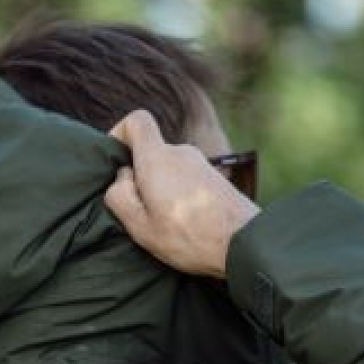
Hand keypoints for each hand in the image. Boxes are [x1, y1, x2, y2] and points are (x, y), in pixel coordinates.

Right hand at [105, 110, 258, 279]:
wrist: (247, 243)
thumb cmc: (190, 237)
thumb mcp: (141, 226)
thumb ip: (119, 196)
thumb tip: (122, 177)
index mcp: (158, 158)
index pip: (137, 120)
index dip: (119, 135)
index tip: (116, 164)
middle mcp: (181, 153)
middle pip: (151, 153)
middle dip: (139, 178)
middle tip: (142, 214)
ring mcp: (202, 165)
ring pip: (168, 170)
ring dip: (161, 192)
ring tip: (167, 225)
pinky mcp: (215, 179)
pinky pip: (186, 180)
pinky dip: (179, 197)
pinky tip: (186, 225)